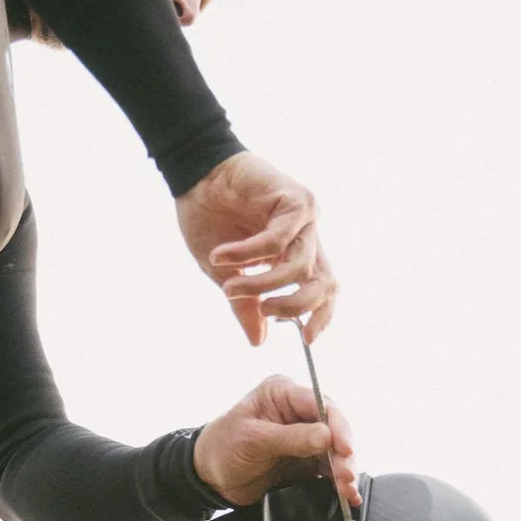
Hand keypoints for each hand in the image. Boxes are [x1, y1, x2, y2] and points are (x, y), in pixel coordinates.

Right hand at [175, 152, 337, 346]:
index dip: (321, 317)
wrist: (195, 179)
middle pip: (325, 283)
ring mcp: (304, 219)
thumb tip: (259, 342)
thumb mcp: (226, 276)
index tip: (305, 339)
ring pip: (299, 266)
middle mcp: (305, 239)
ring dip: (261, 284)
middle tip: (265, 312)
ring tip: (229, 286)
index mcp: (294, 257)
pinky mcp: (295, 200)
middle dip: (297, 306)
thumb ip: (245, 306)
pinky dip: (247, 254)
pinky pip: (278, 239)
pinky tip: (221, 257)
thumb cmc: (209, 222)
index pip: (323, 292)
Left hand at [194, 375, 361, 507]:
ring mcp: (305, 437)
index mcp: (282, 393)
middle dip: (343, 452)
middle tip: (346, 473)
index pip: (320, 403)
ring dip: (344, 470)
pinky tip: (347, 495)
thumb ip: (291, 438)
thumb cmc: (222, 447)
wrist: (209, 476)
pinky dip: (338, 482)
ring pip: (335, 451)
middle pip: (334, 427)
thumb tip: (326, 436)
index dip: (337, 425)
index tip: (344, 447)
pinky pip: (328, 469)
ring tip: (347, 489)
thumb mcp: (254, 440)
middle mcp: (298, 412)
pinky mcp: (306, 460)